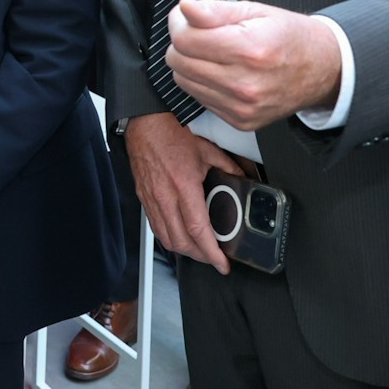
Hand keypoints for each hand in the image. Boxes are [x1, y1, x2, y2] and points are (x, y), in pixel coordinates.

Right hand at [124, 112, 242, 271]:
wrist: (144, 125)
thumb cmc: (170, 134)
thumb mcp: (207, 150)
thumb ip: (228, 167)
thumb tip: (244, 179)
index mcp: (183, 186)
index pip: (197, 230)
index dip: (211, 252)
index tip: (222, 263)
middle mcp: (165, 197)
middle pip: (182, 242)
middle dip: (200, 256)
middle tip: (214, 259)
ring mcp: (152, 199)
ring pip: (167, 239)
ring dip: (184, 250)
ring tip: (199, 251)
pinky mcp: (144, 198)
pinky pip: (156, 228)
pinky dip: (169, 238)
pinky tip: (179, 236)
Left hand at [166, 0, 342, 130]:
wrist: (324, 70)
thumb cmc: (290, 37)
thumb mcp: (256, 11)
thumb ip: (215, 11)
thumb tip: (186, 8)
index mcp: (250, 49)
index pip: (185, 39)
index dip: (179, 23)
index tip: (186, 16)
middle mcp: (245, 83)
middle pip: (179, 61)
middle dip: (182, 42)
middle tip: (199, 32)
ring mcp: (243, 107)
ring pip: (184, 81)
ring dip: (189, 63)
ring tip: (213, 52)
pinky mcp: (241, 121)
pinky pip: (200, 99)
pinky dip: (202, 82)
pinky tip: (222, 71)